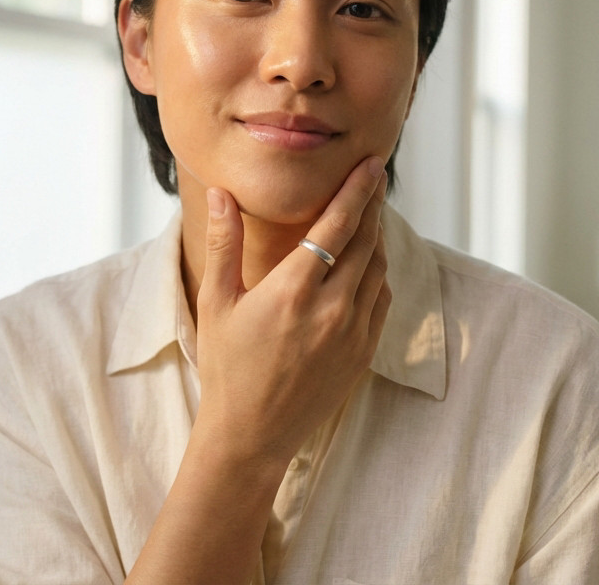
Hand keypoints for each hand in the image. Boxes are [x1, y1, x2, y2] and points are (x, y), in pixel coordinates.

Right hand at [193, 156, 390, 467]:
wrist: (252, 434)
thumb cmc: (226, 366)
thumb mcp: (216, 303)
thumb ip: (224, 243)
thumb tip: (219, 192)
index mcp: (293, 291)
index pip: (338, 225)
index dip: (357, 190)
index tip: (371, 164)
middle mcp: (332, 309)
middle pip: (367, 241)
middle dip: (372, 205)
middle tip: (372, 177)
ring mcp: (353, 332)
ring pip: (379, 268)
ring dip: (377, 237)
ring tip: (367, 215)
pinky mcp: (363, 352)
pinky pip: (381, 299)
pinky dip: (378, 272)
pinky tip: (365, 262)